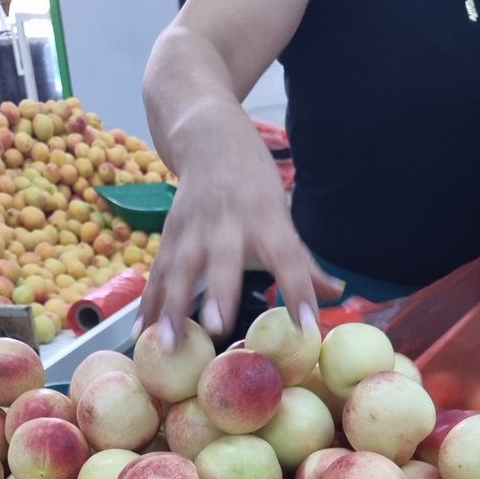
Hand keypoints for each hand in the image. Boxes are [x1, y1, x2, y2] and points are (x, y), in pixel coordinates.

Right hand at [136, 112, 343, 347]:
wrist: (206, 135)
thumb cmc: (252, 182)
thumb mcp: (281, 213)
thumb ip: (303, 261)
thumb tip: (337, 294)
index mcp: (265, 219)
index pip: (288, 258)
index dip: (298, 291)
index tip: (308, 327)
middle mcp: (227, 223)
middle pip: (223, 261)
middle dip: (218, 294)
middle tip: (216, 327)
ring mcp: (192, 229)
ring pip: (179, 270)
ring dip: (171, 307)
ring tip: (167, 343)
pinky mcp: (168, 235)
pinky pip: (157, 274)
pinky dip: (148, 304)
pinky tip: (142, 334)